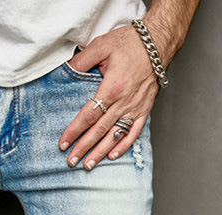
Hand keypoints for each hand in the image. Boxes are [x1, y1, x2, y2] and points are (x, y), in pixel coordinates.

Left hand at [59, 25, 160, 169]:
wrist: (158, 42)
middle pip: (99, 131)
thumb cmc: (130, 43)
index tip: (63, 144)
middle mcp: (124, 102)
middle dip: (84, 148)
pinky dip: (123, 146)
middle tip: (71, 161)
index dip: (74, 131)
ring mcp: (135, 108)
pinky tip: (112, 156)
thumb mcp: (101, 46)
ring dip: (101, 152)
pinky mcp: (144, 110)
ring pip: (115, 135)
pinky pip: (133, 132)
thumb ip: (81, 61)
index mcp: (111, 88)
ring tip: (88, 165)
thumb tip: (65, 70)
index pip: (88, 116)